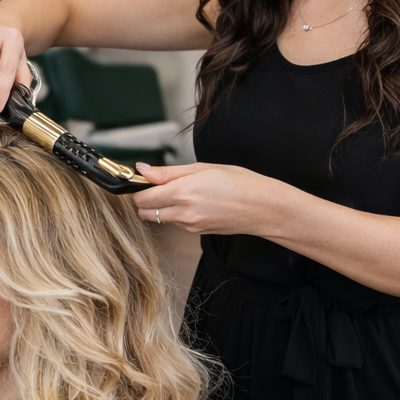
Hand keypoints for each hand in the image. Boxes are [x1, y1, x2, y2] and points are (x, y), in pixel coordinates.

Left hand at [130, 162, 283, 236]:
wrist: (261, 207)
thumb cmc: (237, 182)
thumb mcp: (202, 168)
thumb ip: (168, 172)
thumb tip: (143, 170)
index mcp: (182, 192)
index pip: (142, 198)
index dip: (138, 189)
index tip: (143, 180)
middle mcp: (183, 212)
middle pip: (145, 212)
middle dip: (144, 201)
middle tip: (156, 187)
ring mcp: (189, 225)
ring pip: (160, 218)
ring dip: (161, 207)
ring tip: (181, 192)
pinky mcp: (196, 232)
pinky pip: (177, 223)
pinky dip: (177, 213)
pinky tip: (194, 202)